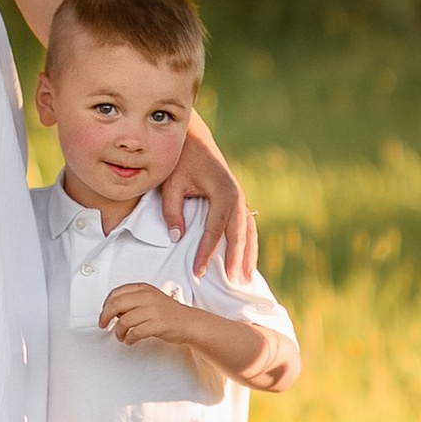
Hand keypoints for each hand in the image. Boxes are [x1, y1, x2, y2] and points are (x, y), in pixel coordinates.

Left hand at [101, 281, 202, 352]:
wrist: (188, 322)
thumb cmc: (167, 312)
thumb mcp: (149, 300)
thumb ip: (131, 301)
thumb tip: (112, 311)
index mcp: (143, 289)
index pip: (116, 293)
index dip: (106, 305)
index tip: (103, 314)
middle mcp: (147, 297)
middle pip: (117, 304)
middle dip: (106, 316)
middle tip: (103, 324)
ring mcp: (154, 310)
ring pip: (125, 320)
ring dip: (118, 331)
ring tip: (121, 336)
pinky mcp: (159, 324)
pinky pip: (136, 332)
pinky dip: (129, 338)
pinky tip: (129, 340)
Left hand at [164, 121, 254, 279]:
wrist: (194, 140)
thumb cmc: (181, 161)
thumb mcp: (172, 183)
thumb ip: (172, 210)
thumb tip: (176, 237)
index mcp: (222, 191)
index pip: (214, 229)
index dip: (206, 251)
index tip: (198, 271)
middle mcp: (236, 196)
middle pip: (239, 233)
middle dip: (236, 259)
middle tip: (232, 281)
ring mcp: (239, 198)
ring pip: (249, 231)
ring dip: (248, 254)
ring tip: (245, 278)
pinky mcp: (237, 200)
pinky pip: (246, 226)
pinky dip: (247, 244)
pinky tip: (245, 260)